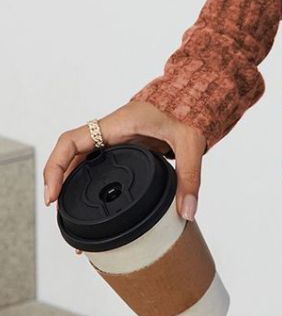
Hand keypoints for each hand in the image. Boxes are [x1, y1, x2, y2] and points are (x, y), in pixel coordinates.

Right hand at [43, 102, 205, 225]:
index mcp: (118, 124)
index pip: (72, 140)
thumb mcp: (190, 142)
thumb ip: (189, 176)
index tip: (53, 195)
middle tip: (59, 214)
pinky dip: (85, 181)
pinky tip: (85, 202)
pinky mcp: (121, 147)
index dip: (56, 167)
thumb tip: (186, 211)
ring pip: (80, 161)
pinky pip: (94, 163)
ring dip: (70, 184)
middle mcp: (111, 131)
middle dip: (59, 183)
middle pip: (71, 156)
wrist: (194, 99)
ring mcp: (114, 139)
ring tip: (68, 216)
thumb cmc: (188, 112)